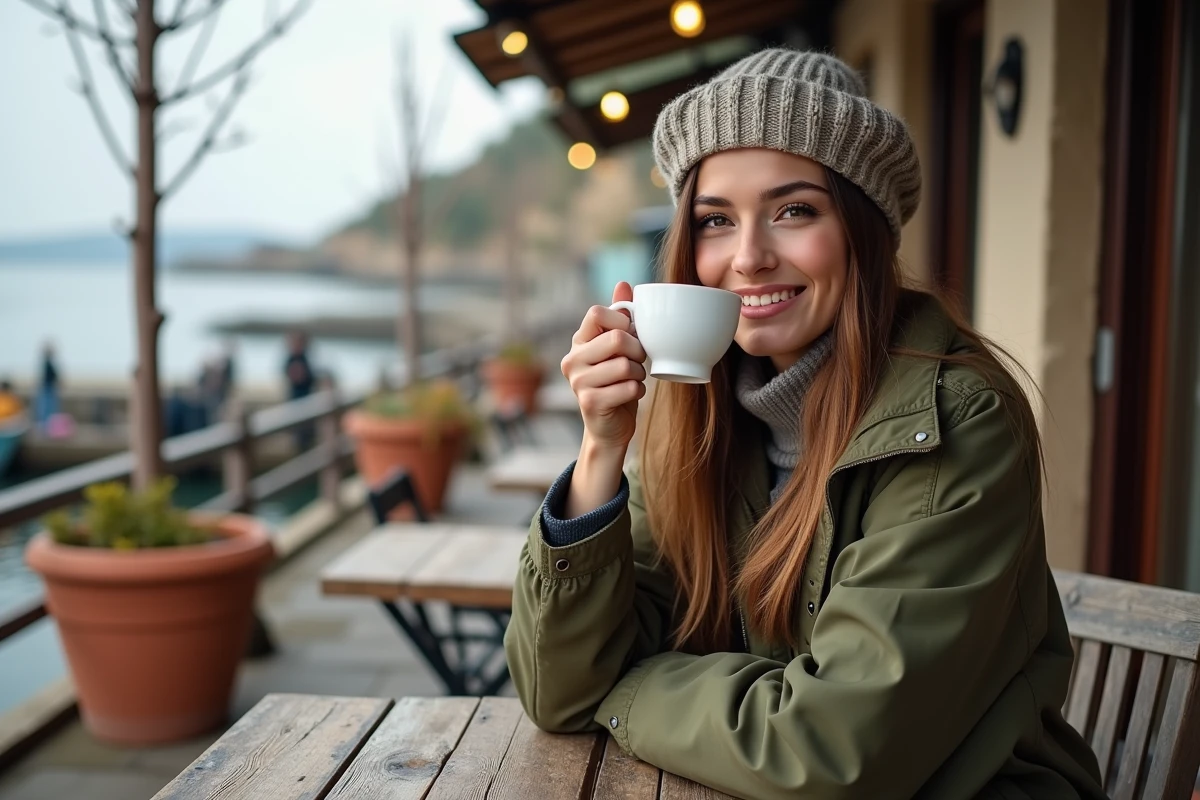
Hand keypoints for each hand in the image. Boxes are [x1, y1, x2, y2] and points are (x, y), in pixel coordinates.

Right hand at [561, 282, 647, 454]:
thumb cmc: (617, 382)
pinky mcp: (589, 403)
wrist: (610, 426)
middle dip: (637, 350)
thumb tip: (624, 284)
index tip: (630, 336)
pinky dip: (638, 391)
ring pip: (625, 366)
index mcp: (579, 340)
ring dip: (639, 374)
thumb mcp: (619, 347)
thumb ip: (620, 317)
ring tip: (634, 379)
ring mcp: (578, 382)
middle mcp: (572, 359)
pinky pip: (628, 388)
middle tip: (638, 361)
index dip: (623, 321)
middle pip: (616, 339)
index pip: (597, 312)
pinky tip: (630, 395)